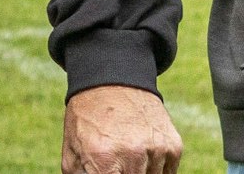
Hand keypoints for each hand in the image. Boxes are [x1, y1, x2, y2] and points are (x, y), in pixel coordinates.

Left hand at [62, 85, 180, 173]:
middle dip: (123, 172)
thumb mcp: (72, 148)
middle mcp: (132, 154)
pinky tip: (142, 151)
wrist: (111, 82)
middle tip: (116, 161)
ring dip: (141, 172)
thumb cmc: (87, 119)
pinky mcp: (174, 146)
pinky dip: (156, 168)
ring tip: (126, 153)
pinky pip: (168, 173)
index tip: (109, 171)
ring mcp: (156, 150)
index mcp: (103, 157)